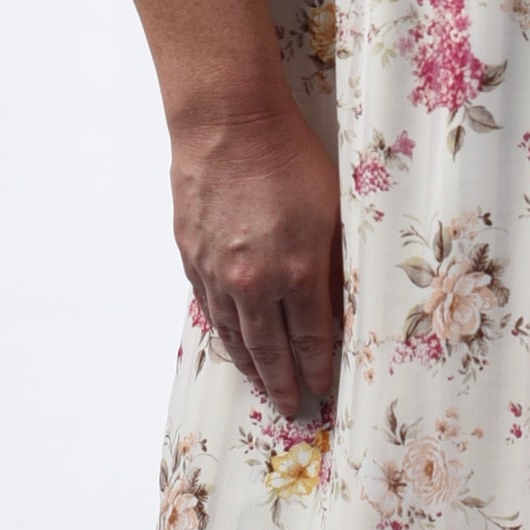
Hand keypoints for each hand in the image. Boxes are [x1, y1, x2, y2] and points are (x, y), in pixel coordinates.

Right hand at [171, 99, 342, 418]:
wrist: (227, 122)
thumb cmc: (289, 156)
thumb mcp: (333, 210)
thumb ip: (335, 262)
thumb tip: (338, 302)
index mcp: (298, 273)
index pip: (312, 339)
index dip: (317, 369)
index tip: (322, 390)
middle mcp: (253, 282)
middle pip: (270, 350)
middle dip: (282, 383)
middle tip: (290, 407)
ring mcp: (216, 272)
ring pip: (234, 334)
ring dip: (249, 365)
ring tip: (261, 383)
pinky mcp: (191, 255)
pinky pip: (208, 306)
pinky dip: (222, 329)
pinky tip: (231, 339)